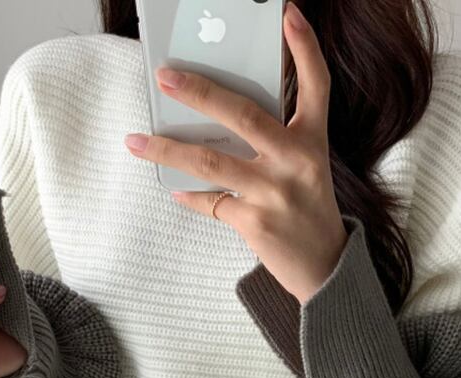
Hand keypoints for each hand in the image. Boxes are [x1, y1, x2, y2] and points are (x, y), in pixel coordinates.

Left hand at [124, 0, 348, 304]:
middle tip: (165, 75)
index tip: (288, 13)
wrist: (324, 268)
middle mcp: (297, 162)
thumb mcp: (303, 169)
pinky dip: (190, 196)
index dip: (305, 48)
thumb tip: (212, 126)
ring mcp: (275, 193)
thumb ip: (272, 143)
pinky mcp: (256, 222)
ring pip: (210, 161)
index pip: (316, 86)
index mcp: (314, 142)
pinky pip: (211, 202)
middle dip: (200, 92)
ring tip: (136, 141)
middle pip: (244, 115)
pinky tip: (174, 188)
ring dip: (167, 150)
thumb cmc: (308, 211)